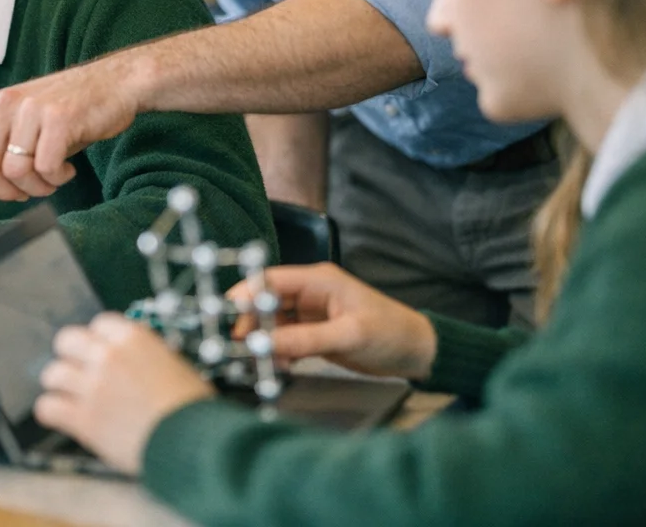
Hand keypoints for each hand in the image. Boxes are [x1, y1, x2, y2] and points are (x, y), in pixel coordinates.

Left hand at [0, 55, 142, 200]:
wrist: (116, 84)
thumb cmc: (71, 111)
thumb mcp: (27, 133)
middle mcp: (6, 105)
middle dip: (4, 190)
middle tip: (28, 188)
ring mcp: (31, 110)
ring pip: (13, 171)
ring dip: (35, 187)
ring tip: (53, 176)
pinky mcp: (58, 119)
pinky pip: (45, 168)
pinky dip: (56, 178)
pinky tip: (67, 167)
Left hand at [35, 313, 213, 475]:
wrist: (193, 442)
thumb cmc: (192, 407)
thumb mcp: (174, 365)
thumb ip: (145, 357)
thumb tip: (133, 360)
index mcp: (133, 338)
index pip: (99, 323)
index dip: (98, 339)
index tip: (100, 351)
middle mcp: (107, 356)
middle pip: (67, 340)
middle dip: (70, 354)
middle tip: (78, 370)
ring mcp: (92, 386)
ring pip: (52, 373)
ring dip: (59, 384)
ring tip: (68, 395)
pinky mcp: (83, 419)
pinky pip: (47, 407)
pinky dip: (51, 411)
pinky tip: (60, 416)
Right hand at [232, 263, 436, 380]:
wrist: (417, 352)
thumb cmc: (390, 333)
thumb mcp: (349, 335)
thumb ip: (306, 339)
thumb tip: (266, 344)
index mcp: (318, 280)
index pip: (270, 279)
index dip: (246, 295)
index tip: (228, 316)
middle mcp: (309, 293)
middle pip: (265, 301)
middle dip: (250, 323)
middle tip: (240, 348)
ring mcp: (310, 314)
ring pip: (272, 323)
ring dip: (263, 341)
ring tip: (260, 363)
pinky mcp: (313, 333)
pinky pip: (284, 339)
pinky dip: (277, 352)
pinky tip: (279, 366)